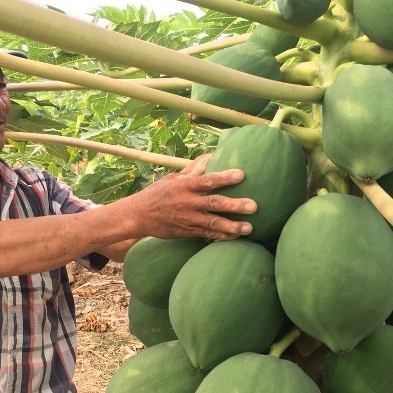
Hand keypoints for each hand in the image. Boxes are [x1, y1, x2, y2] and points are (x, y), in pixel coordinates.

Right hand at [126, 154, 256, 240]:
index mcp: (184, 186)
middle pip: (214, 203)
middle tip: (253, 206)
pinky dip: (222, 237)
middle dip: (234, 205)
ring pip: (213, 223)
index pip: (207, 180)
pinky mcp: (187, 232)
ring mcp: (188, 219)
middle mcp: (187, 202)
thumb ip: (193, 170)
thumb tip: (211, 155)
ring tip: (248, 228)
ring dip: (232, 226)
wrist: (138, 216)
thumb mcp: (173, 178)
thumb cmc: (158, 193)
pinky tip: (235, 237)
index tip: (241, 175)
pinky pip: (207, 235)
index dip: (224, 177)